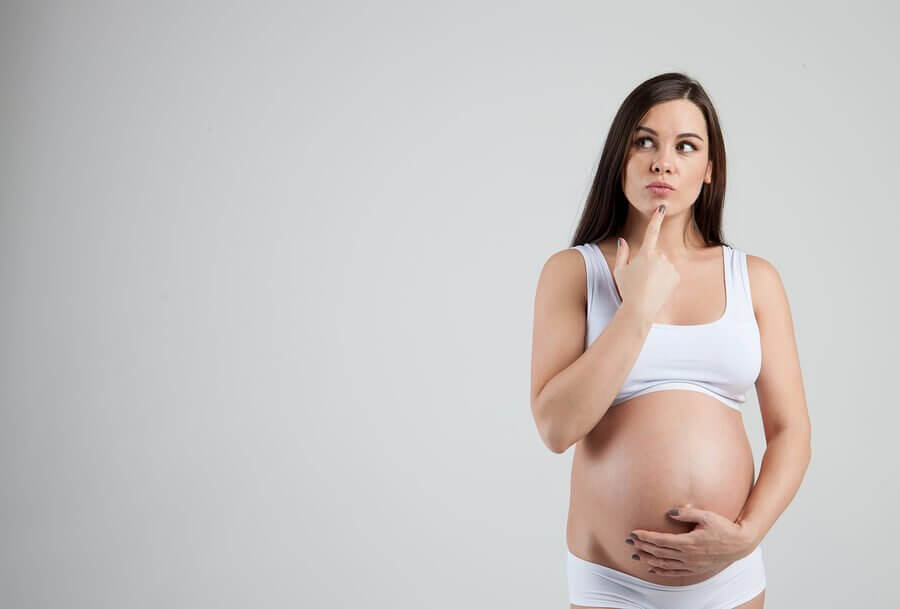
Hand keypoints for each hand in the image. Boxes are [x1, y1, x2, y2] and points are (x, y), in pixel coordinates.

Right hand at [614, 204, 679, 322]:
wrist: (640, 309)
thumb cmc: (627, 290)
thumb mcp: (619, 271)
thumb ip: (622, 253)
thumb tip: (623, 241)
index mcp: (645, 254)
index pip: (651, 232)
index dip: (656, 219)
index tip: (661, 208)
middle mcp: (660, 257)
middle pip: (655, 253)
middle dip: (649, 262)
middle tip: (640, 278)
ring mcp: (670, 267)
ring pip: (663, 264)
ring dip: (657, 271)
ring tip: (648, 285)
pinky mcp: (676, 276)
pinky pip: (670, 273)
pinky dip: (664, 279)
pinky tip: (657, 288)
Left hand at [627, 504, 757, 576]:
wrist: (740, 544)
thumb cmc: (724, 527)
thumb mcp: (707, 516)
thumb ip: (687, 513)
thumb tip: (669, 512)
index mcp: (689, 542)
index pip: (661, 540)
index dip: (646, 537)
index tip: (634, 533)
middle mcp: (688, 556)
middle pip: (659, 552)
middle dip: (643, 547)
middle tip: (630, 542)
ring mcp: (692, 564)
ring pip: (665, 564)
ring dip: (649, 560)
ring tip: (636, 555)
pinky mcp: (695, 569)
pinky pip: (675, 572)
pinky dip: (661, 571)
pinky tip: (652, 568)